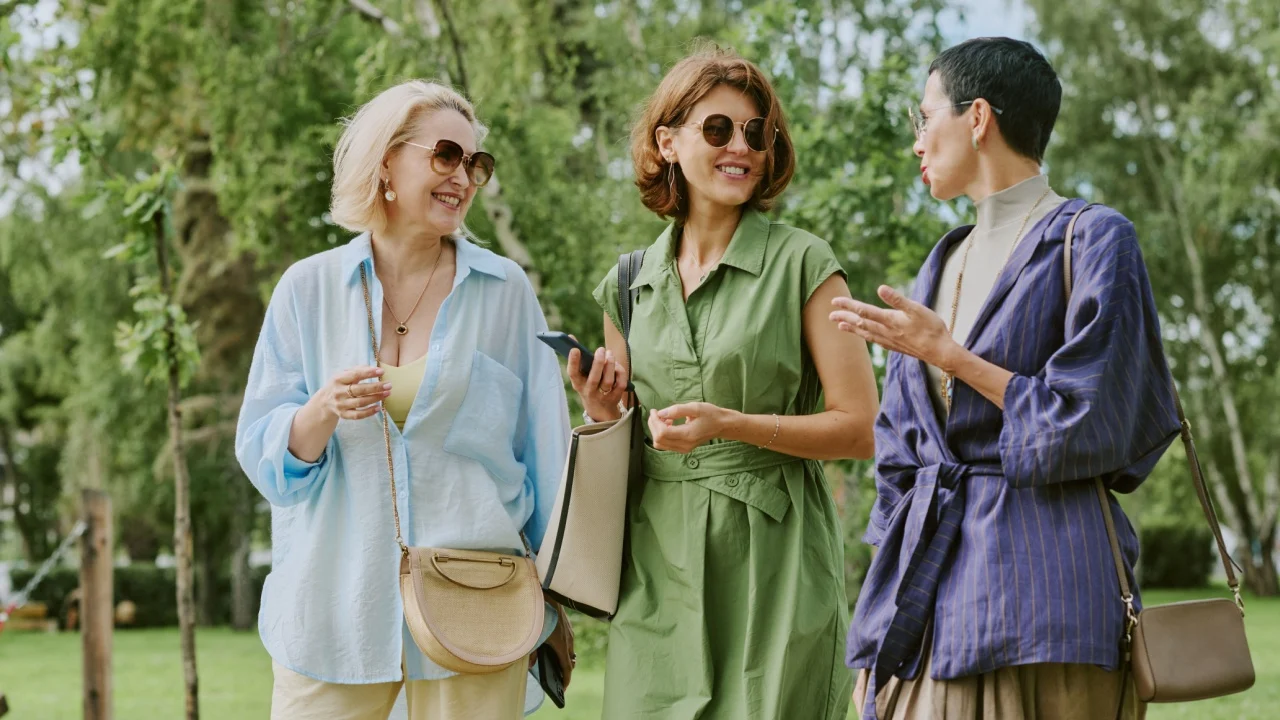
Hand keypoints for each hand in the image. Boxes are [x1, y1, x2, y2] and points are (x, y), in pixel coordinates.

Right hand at [319, 366, 389, 420]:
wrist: (324, 401)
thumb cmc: (339, 384)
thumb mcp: (344, 374)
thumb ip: (357, 369)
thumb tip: (373, 368)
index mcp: (338, 379)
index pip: (355, 375)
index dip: (368, 373)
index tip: (381, 371)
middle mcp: (338, 392)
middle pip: (359, 390)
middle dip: (376, 387)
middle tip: (389, 385)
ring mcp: (341, 404)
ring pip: (360, 402)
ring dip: (375, 398)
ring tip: (387, 393)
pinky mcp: (343, 414)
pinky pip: (358, 415)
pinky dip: (369, 412)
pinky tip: (379, 407)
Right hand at [567, 340, 628, 421]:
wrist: (599, 411)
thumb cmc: (588, 385)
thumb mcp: (580, 377)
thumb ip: (578, 360)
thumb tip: (571, 337)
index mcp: (578, 384)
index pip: (573, 374)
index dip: (573, 362)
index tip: (575, 349)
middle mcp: (589, 392)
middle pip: (594, 378)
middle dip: (598, 362)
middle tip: (601, 349)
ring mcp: (602, 396)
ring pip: (608, 380)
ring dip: (611, 365)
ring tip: (610, 353)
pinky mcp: (615, 398)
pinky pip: (620, 384)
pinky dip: (620, 372)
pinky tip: (617, 365)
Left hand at [649, 402, 729, 453]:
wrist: (722, 425)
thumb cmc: (710, 414)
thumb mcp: (695, 407)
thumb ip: (677, 410)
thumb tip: (661, 413)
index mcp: (688, 435)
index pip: (662, 433)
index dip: (654, 421)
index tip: (654, 410)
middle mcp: (684, 445)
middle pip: (658, 440)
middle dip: (653, 425)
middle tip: (656, 412)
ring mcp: (683, 449)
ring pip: (660, 444)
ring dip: (656, 430)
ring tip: (663, 418)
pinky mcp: (683, 448)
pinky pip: (665, 444)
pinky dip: (662, 434)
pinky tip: (668, 424)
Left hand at [829, 285, 958, 370]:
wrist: (940, 352)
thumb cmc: (932, 328)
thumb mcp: (917, 309)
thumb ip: (898, 299)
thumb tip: (880, 288)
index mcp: (890, 320)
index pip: (864, 311)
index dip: (848, 305)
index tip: (834, 301)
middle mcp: (886, 332)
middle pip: (860, 323)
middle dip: (845, 317)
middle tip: (829, 314)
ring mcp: (889, 341)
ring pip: (865, 333)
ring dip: (852, 328)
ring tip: (839, 325)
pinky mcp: (895, 347)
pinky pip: (874, 340)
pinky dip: (865, 336)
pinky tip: (863, 336)